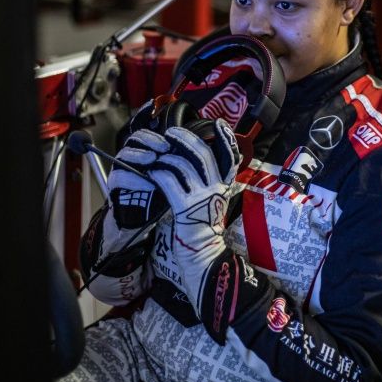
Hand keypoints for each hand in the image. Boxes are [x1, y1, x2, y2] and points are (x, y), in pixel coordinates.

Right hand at [107, 137, 169, 230]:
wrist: (143, 217)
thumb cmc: (158, 193)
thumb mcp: (168, 176)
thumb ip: (173, 164)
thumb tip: (188, 151)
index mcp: (142, 151)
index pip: (145, 135)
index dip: (156, 137)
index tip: (169, 144)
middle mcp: (129, 157)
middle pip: (134, 140)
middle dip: (149, 142)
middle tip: (163, 150)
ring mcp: (120, 169)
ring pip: (124, 154)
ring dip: (140, 156)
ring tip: (153, 161)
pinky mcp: (114, 184)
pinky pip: (120, 176)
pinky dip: (135, 179)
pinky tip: (148, 183)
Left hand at [115, 120, 240, 314]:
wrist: (203, 257)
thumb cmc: (201, 230)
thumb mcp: (210, 203)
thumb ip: (207, 184)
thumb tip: (193, 163)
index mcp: (223, 186)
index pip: (229, 156)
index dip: (225, 138)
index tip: (219, 124)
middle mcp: (216, 189)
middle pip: (203, 154)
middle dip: (185, 139)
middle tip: (172, 133)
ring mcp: (202, 198)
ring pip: (183, 164)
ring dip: (165, 156)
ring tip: (156, 155)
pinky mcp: (186, 208)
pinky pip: (170, 181)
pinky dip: (158, 173)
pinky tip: (151, 172)